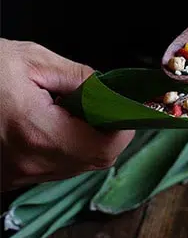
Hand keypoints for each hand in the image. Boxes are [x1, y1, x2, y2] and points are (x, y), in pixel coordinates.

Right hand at [0, 39, 133, 189]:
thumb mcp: (32, 59)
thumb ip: (81, 78)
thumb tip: (112, 91)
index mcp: (37, 132)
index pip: (105, 147)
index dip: (123, 127)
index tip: (126, 106)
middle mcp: (28, 163)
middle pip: (94, 161)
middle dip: (107, 133)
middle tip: (100, 104)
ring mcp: (15, 176)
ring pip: (74, 167)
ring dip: (85, 141)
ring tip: (68, 109)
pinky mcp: (6, 178)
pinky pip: (50, 169)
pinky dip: (62, 148)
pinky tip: (48, 122)